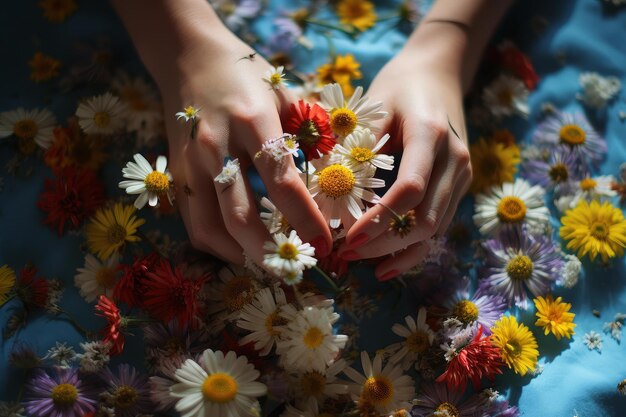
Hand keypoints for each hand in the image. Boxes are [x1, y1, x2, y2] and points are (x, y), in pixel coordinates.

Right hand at [156, 27, 331, 265]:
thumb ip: (309, 134)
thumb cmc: (245, 73)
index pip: (283, 183)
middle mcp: (217, 146)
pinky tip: (239, 248)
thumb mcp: (284, 93)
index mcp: (253, 121)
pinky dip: (217, 244)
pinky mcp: (175, 173)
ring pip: (209, 227)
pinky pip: (193, 221)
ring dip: (240, 255)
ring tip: (268, 264)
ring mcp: (190, 162)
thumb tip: (335, 177)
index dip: (306, 220)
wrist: (188, 56)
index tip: (327, 245)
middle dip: (270, 251)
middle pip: (239, 216)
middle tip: (296, 267)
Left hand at [338, 24, 471, 279]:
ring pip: (434, 231)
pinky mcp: (459, 186)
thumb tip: (332, 195)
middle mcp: (455, 159)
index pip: (410, 189)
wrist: (439, 72)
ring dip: (397, 252)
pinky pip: (438, 226)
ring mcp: (462, 175)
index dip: (379, 219)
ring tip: (360, 262)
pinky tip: (386, 265)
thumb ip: (359, 146)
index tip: (347, 238)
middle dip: (384, 244)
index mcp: (430, 133)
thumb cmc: (399, 86)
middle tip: (345, 253)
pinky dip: (412, 248)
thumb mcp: (374, 105)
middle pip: (424, 219)